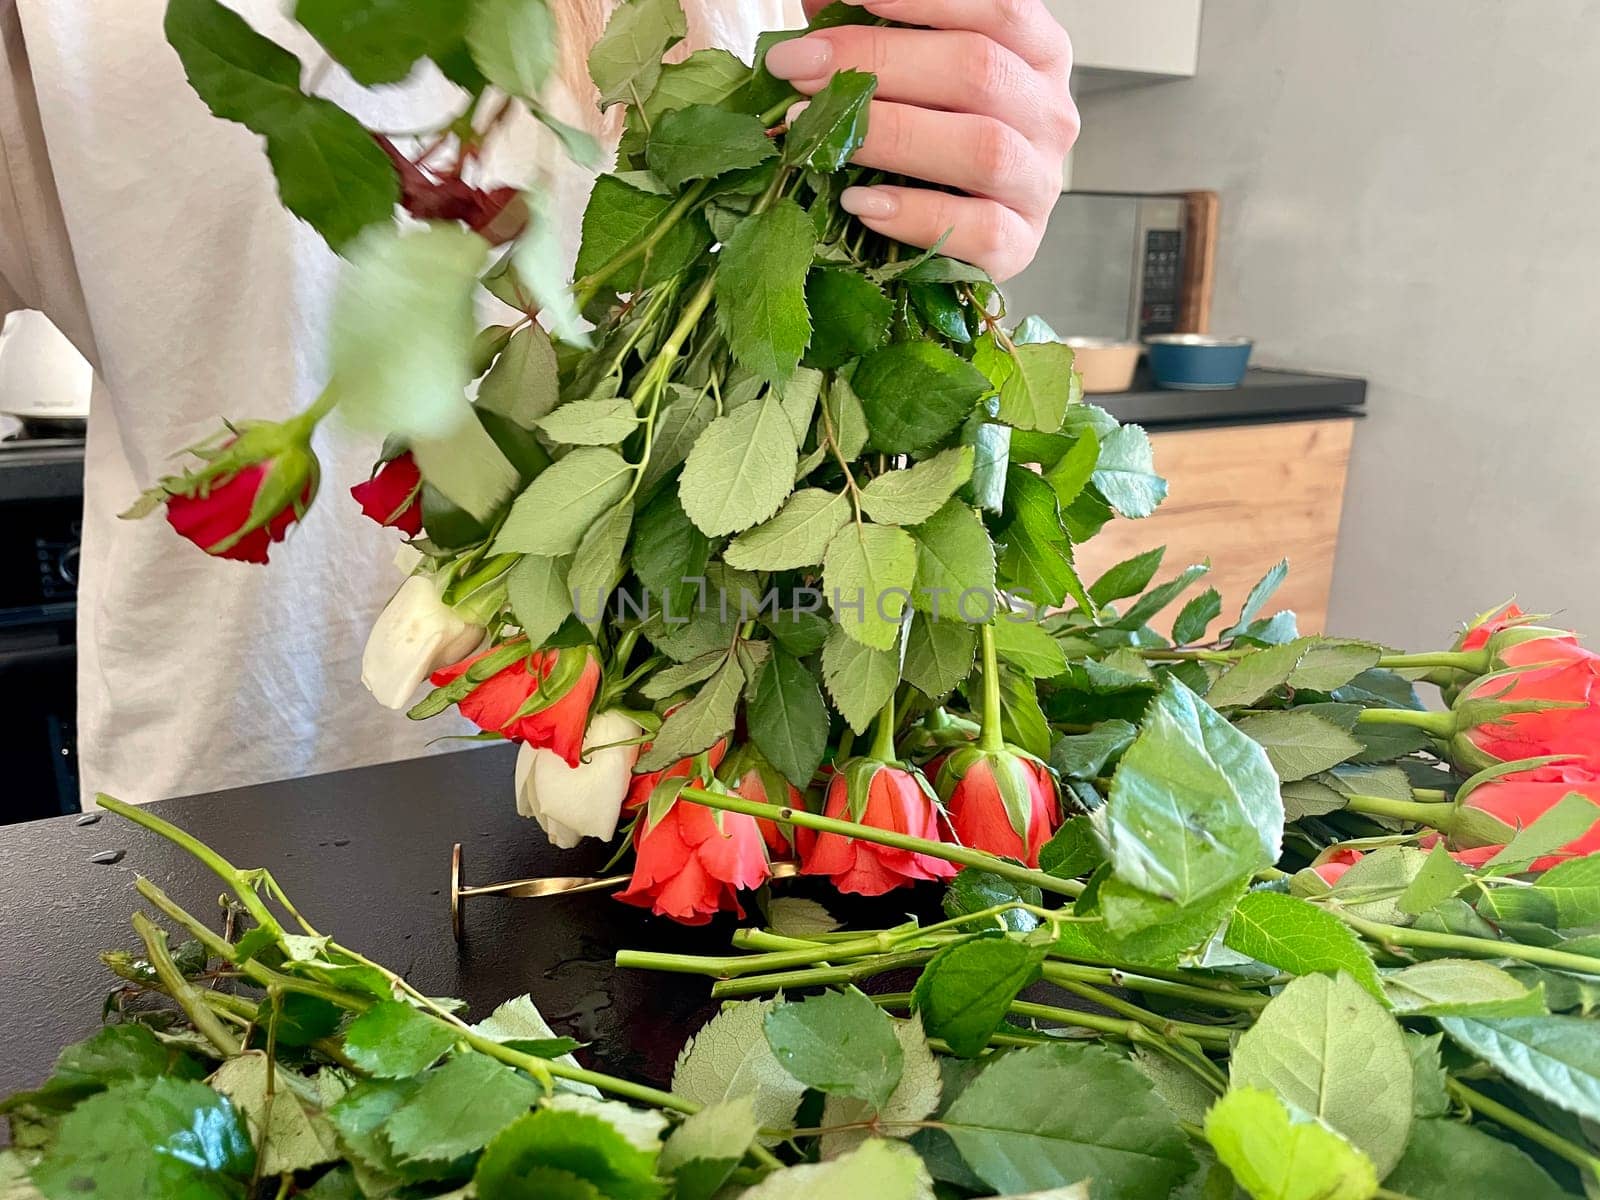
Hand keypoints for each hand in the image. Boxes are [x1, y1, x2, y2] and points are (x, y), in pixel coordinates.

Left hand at [771, 0, 1078, 281]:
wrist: (955, 232)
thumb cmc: (926, 135)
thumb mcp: (904, 71)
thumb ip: (872, 29)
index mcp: (1035, 53)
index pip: (999, 8)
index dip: (926, 1)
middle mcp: (1048, 113)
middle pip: (977, 70)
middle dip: (877, 63)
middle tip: (797, 69)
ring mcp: (1038, 182)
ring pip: (982, 148)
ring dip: (890, 135)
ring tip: (820, 135)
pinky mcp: (1020, 246)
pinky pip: (979, 230)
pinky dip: (914, 214)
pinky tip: (860, 203)